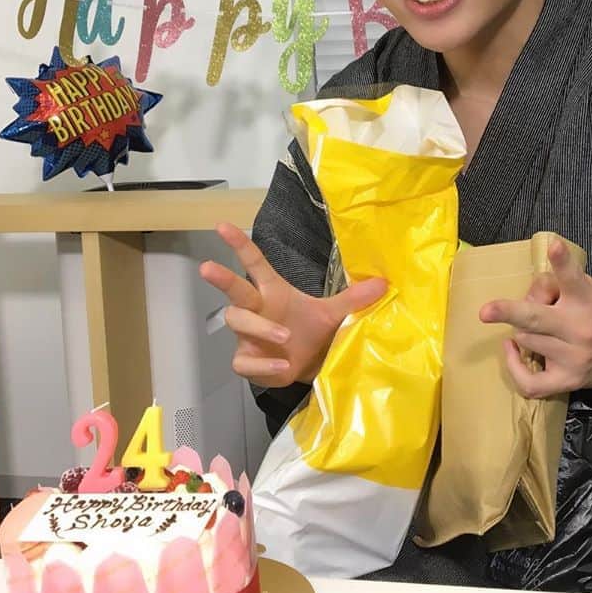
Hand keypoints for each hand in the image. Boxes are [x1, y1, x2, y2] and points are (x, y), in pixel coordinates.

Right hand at [199, 222, 386, 386]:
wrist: (308, 367)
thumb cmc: (313, 332)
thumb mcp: (334, 313)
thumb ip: (355, 298)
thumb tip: (384, 282)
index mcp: (273, 292)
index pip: (254, 263)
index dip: (239, 244)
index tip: (222, 226)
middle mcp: (257, 310)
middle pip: (234, 290)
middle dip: (221, 278)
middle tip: (207, 267)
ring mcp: (248, 337)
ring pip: (238, 322)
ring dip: (259, 327)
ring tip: (284, 336)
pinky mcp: (247, 361)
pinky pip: (245, 361)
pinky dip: (263, 364)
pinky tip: (282, 366)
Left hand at [479, 238, 591, 398]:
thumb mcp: (588, 289)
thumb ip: (559, 284)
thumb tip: (528, 292)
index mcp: (586, 299)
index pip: (573, 278)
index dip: (562, 261)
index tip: (554, 246)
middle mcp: (579, 329)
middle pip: (537, 319)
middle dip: (510, 313)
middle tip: (486, 311)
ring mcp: (573, 358)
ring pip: (526, 340)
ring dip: (522, 331)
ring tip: (533, 327)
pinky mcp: (568, 380)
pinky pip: (531, 383)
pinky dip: (514, 368)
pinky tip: (511, 351)